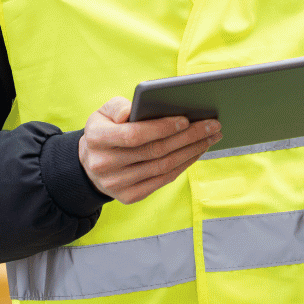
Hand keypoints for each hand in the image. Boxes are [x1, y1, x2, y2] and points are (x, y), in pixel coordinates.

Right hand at [77, 97, 221, 204]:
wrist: (91, 164)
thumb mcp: (103, 113)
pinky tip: (197, 152)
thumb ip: (118, 107)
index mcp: (95, 139)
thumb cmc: (105, 130)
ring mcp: (116, 184)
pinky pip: (163, 180)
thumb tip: (135, 109)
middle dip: (188, 137)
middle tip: (212, 125)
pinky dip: (184, 165)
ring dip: (192, 151)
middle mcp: (104, 164)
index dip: (161, 128)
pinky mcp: (129, 196)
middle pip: (155, 151)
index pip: (134, 135)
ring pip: (163, 167)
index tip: (186, 119)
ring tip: (211, 137)